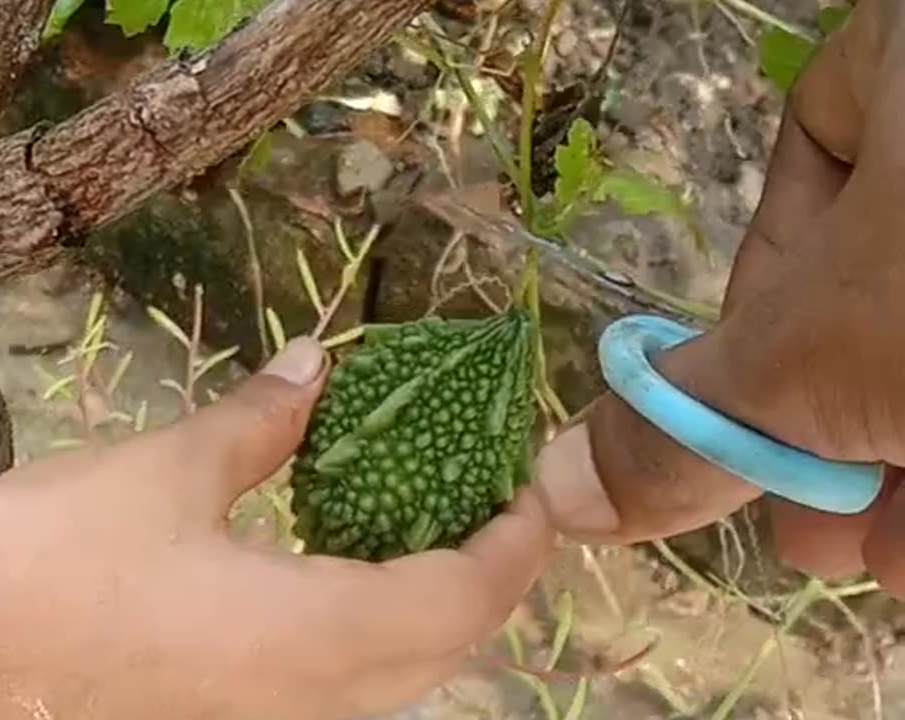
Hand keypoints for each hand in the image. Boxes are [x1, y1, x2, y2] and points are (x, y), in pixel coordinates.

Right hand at [0, 337, 556, 719]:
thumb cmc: (46, 565)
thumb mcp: (164, 471)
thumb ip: (260, 421)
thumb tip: (319, 365)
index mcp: (314, 637)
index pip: (464, 596)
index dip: (515, 541)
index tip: (534, 486)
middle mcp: (307, 704)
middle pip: (445, 651)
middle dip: (484, 578)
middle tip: (485, 499)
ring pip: (394, 681)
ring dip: (431, 610)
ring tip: (423, 528)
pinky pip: (334, 689)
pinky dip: (368, 634)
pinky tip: (334, 578)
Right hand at [530, 0, 904, 592]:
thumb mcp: (816, 351)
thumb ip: (683, 415)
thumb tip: (552, 485)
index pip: (813, 144)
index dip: (770, 292)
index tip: (766, 401)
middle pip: (891, 265)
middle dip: (837, 417)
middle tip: (817, 524)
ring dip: (900, 459)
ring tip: (882, 553)